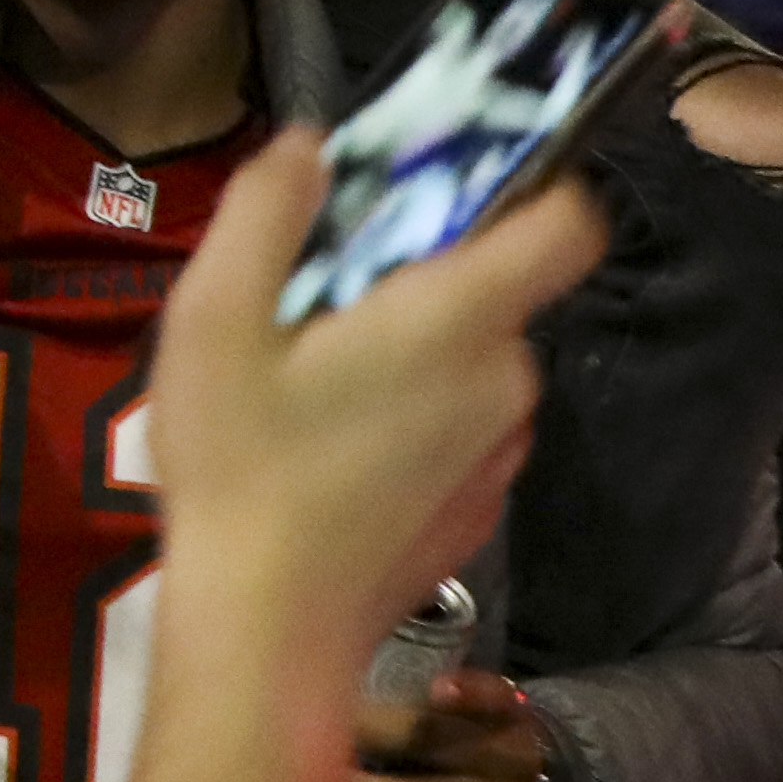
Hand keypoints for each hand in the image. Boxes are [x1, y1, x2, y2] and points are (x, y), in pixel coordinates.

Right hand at [138, 134, 602, 659]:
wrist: (268, 635)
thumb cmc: (240, 467)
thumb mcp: (213, 320)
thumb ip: (265, 213)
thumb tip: (309, 146)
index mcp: (456, 320)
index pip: (569, 221)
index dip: (533, 184)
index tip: (447, 185)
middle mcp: (505, 380)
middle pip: (495, 290)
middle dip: (419, 276)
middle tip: (316, 298)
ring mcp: (501, 452)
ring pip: (472, 361)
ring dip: (412, 350)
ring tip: (310, 383)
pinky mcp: (481, 508)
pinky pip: (461, 427)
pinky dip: (414, 417)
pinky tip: (332, 453)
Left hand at [355, 666, 554, 781]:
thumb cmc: (485, 742)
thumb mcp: (474, 717)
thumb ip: (424, 707)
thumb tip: (339, 689)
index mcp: (505, 714)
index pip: (492, 698)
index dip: (469, 695)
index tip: (438, 692)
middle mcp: (507, 756)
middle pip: (445, 746)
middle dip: (388, 739)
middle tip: (330, 734)